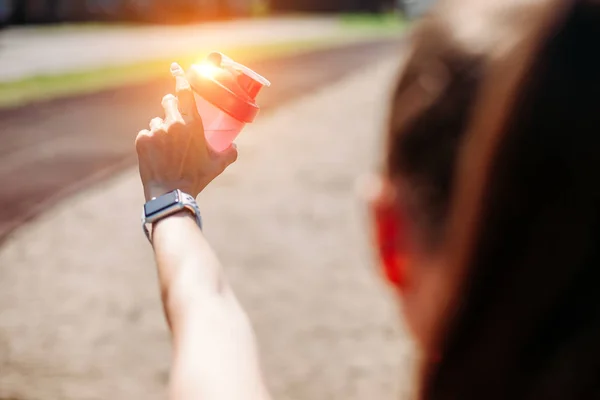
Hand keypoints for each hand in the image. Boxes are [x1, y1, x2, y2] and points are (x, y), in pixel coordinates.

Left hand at [135, 63, 237, 200]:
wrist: (170, 194)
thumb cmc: (196, 178)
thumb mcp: (217, 165)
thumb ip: (229, 153)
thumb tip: (234, 147)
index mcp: (192, 124)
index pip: (185, 92)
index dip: (180, 77)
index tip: (176, 68)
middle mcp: (173, 123)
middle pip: (168, 102)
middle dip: (171, 107)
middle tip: (175, 123)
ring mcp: (155, 131)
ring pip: (156, 121)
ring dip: (161, 129)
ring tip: (167, 150)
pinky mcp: (142, 140)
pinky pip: (146, 134)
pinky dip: (150, 142)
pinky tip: (157, 156)